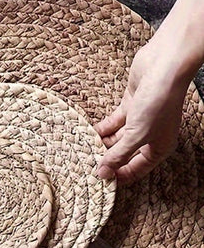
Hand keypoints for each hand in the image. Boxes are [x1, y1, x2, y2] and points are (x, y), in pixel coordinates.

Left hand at [95, 0, 203, 183]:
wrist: (165, 65)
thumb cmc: (158, 101)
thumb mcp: (136, 134)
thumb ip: (118, 155)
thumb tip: (102, 175)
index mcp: (159, 147)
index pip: (136, 169)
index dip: (119, 176)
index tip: (99, 182)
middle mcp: (151, 135)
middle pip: (125, 153)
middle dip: (108, 158)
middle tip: (85, 163)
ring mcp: (140, 118)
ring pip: (118, 137)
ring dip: (103, 142)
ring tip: (83, 148)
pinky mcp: (131, 103)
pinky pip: (115, 120)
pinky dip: (103, 126)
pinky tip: (89, 131)